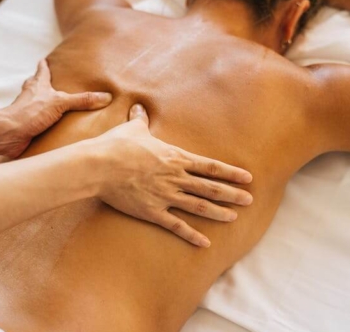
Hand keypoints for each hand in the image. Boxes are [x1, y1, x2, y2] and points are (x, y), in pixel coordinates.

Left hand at [0, 60, 111, 157]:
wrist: (10, 133)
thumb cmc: (30, 112)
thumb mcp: (60, 103)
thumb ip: (82, 100)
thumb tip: (105, 97)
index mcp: (38, 85)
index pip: (42, 70)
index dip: (44, 65)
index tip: (44, 59)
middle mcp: (31, 96)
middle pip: (35, 85)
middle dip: (42, 83)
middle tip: (50, 81)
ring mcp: (27, 111)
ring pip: (35, 103)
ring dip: (43, 104)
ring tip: (54, 105)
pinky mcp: (27, 126)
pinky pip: (37, 122)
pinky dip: (43, 123)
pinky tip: (51, 128)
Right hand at [94, 104, 252, 247]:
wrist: (100, 166)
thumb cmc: (116, 146)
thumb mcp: (133, 129)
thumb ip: (141, 120)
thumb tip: (139, 107)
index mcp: (175, 158)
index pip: (210, 167)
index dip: (231, 173)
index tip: (248, 178)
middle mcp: (175, 178)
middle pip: (210, 188)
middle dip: (232, 194)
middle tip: (250, 200)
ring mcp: (166, 196)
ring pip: (199, 207)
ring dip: (218, 213)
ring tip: (234, 218)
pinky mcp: (152, 212)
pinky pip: (176, 226)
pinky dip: (191, 235)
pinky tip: (205, 243)